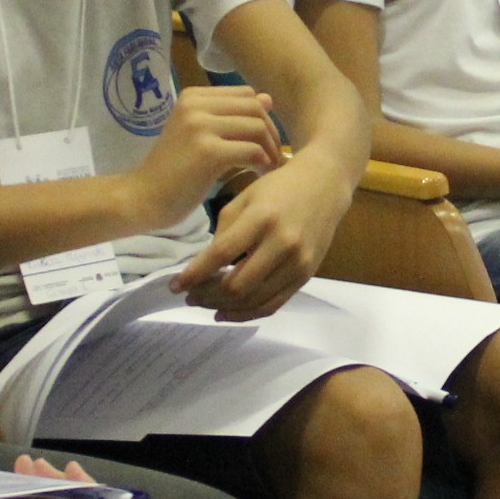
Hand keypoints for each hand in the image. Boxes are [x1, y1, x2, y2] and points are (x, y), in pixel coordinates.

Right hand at [131, 86, 283, 220]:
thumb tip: (268, 99)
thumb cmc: (173, 172)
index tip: (264, 142)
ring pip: (257, 127)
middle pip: (255, 108)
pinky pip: (252, 151)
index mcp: (193, 97)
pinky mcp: (208, 152)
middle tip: (273, 158)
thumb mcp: (200, 135)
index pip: (246, 94)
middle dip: (271, 133)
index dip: (263, 117)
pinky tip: (259, 175)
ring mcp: (200, 126)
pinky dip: (263, 163)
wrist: (142, 198)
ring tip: (268, 168)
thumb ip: (231, 116)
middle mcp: (196, 105)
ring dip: (270, 150)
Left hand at [176, 148, 347, 320]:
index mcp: (262, 218)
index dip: (194, 274)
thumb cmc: (278, 187)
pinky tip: (227, 311)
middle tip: (190, 296)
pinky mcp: (305, 276)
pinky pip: (273, 305)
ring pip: (254, 300)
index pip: (221, 255)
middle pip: (237, 285)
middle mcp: (282, 243)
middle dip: (207, 295)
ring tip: (205, 304)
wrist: (324, 185)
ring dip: (223, 307)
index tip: (174, 286)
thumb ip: (224, 231)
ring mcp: (297, 263)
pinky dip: (246, 313)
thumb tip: (205, 267)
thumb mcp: (245, 197)